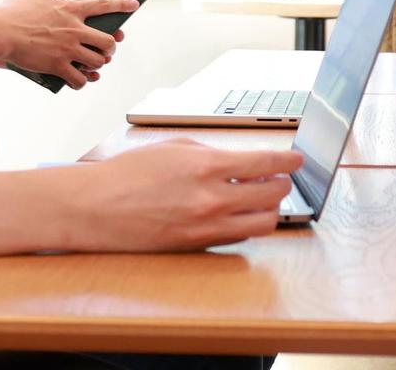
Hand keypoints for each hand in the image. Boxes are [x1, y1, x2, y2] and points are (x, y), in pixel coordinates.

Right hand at [0, 0, 138, 87]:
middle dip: (111, 47)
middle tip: (106, 49)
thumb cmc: (14, 11)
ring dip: (98, 64)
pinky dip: (82, 81)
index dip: (122, 5)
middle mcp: (74, 29)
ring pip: (97, 61)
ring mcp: (67, 48)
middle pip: (108, 40)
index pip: (104, 5)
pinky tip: (79, 80)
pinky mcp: (57, 65)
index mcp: (71, 9)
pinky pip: (80, 79)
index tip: (134, 5)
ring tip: (93, 64)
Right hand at [62, 141, 303, 249]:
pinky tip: (241, 215)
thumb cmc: (129, 174)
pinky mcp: (198, 246)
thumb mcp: (174, 148)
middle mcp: (211, 199)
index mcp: (206, 167)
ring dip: (270, 209)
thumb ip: (213, 153)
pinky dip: (247, 225)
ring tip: (265, 199)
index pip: (265, 164)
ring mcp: (206, 227)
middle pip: (273, 195)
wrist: (97, 208)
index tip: (298, 159)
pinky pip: (238, 238)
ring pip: (262, 223)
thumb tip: (242, 160)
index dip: (288, 160)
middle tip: (283, 178)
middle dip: (283, 184)